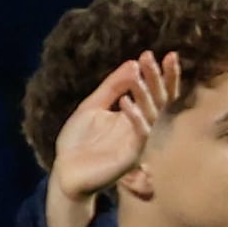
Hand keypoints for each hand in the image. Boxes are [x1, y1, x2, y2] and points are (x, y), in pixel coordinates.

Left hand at [41, 49, 177, 226]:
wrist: (65, 171)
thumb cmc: (78, 141)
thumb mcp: (92, 106)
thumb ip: (112, 87)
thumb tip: (132, 64)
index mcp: (134, 115)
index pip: (156, 93)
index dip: (162, 75)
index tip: (162, 54)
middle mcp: (141, 127)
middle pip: (158, 99)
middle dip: (156, 78)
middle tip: (150, 57)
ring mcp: (138, 142)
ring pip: (151, 114)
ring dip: (145, 93)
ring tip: (137, 74)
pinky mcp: (132, 156)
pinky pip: (139, 134)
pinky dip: (135, 117)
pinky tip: (126, 101)